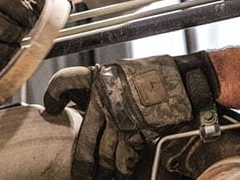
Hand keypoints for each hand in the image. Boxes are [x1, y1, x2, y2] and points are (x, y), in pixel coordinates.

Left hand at [43, 52, 218, 177]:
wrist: (187, 80)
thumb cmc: (156, 75)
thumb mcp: (123, 71)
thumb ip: (104, 86)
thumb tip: (84, 102)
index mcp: (99, 78)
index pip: (64, 83)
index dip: (53, 95)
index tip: (52, 107)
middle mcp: (106, 100)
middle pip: (84, 140)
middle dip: (82, 162)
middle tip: (80, 173)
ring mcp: (121, 119)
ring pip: (104, 154)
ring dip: (104, 169)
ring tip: (103, 176)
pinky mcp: (138, 134)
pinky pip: (124, 159)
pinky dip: (123, 168)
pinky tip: (122, 171)